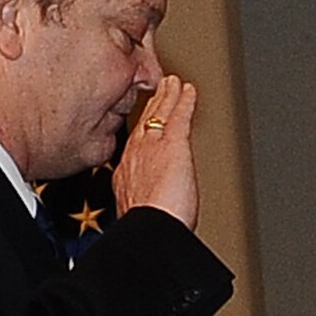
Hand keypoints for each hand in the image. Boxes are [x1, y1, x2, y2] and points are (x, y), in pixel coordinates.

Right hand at [114, 75, 198, 228]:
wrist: (149, 232)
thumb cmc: (147, 231)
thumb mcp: (140, 217)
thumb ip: (146, 207)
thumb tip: (154, 216)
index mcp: (126, 175)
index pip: (135, 145)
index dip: (141, 130)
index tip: (144, 123)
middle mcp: (135, 157)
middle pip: (144, 124)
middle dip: (151, 107)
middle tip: (158, 91)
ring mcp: (154, 147)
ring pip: (159, 114)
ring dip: (167, 97)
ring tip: (173, 84)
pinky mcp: (174, 145)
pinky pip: (179, 116)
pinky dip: (185, 101)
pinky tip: (190, 91)